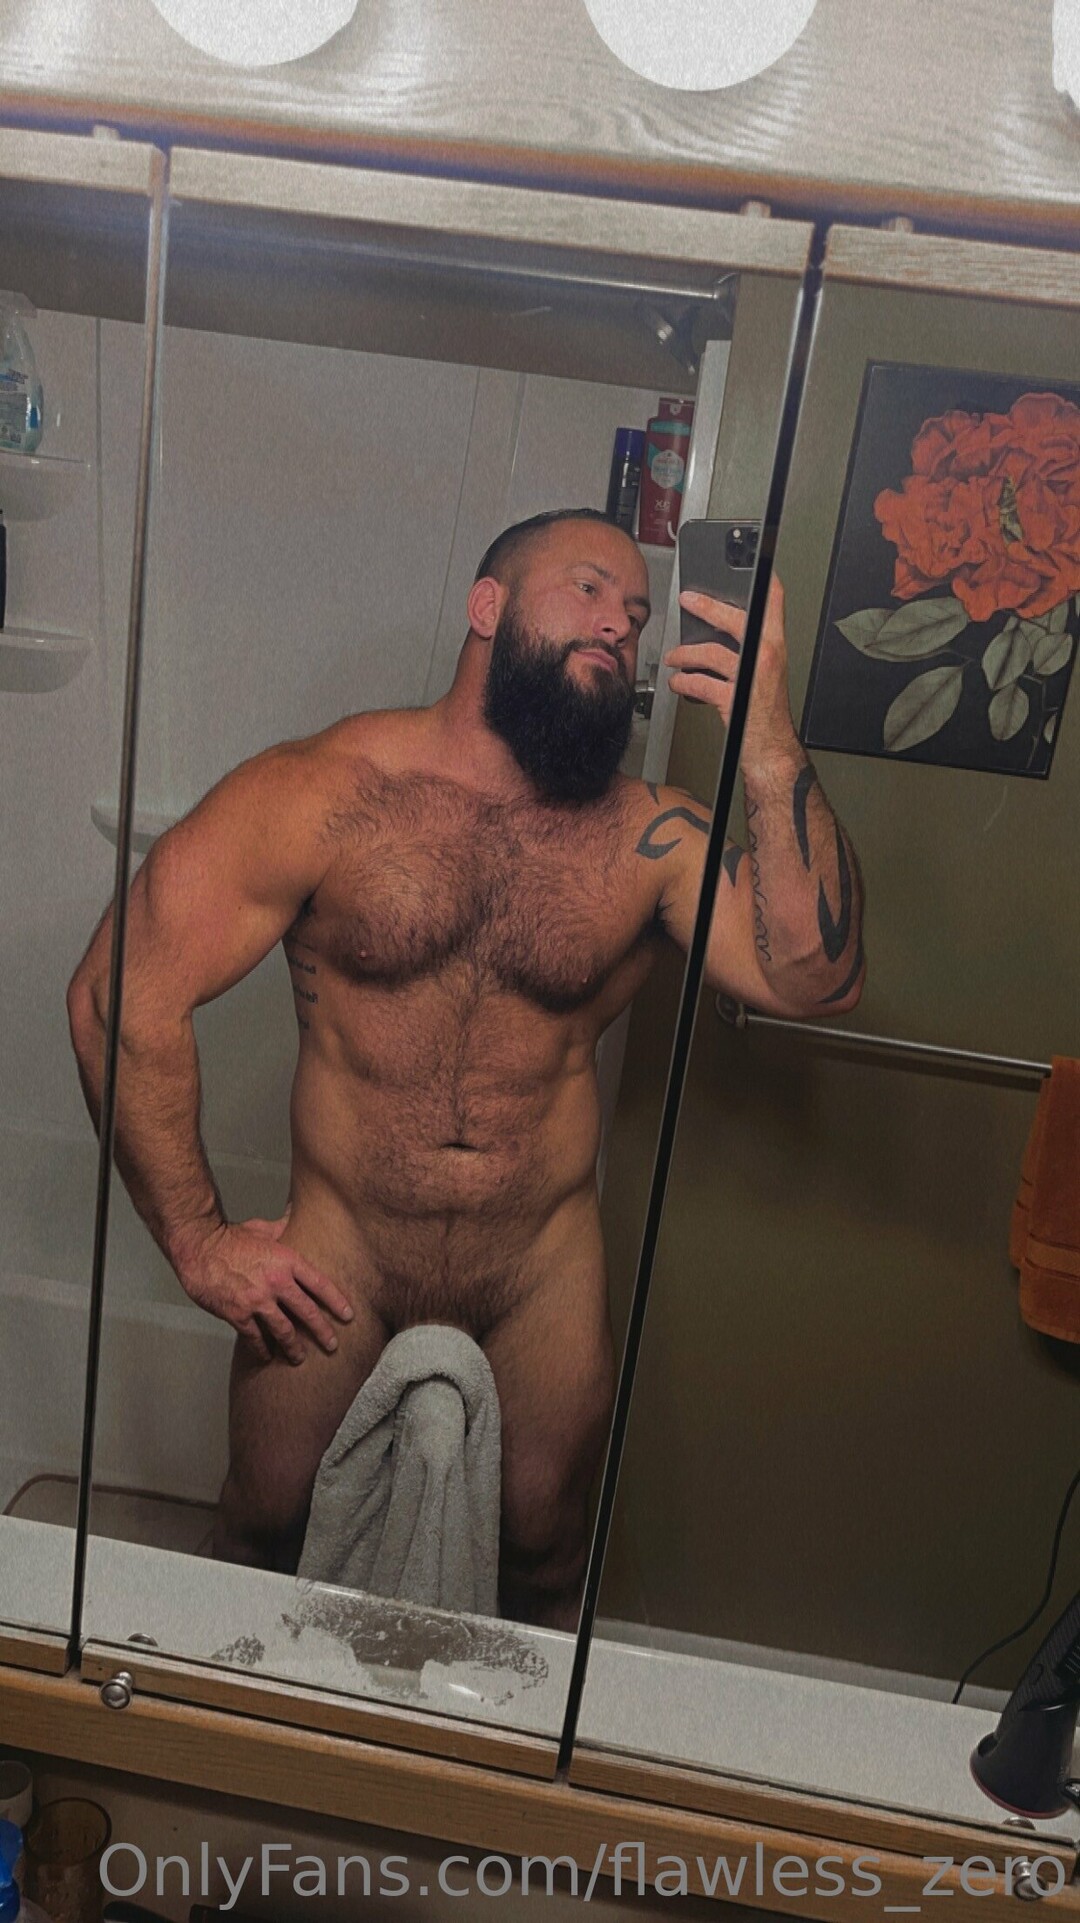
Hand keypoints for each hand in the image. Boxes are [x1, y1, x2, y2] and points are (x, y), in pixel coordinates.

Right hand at [174, 1206, 354, 1364]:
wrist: (199, 1247)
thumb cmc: (230, 1237)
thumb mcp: (263, 1229)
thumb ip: (283, 1228)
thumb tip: (297, 1214)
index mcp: (287, 1261)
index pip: (320, 1284)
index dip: (337, 1302)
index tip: (348, 1315)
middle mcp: (276, 1282)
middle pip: (307, 1312)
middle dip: (323, 1332)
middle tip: (332, 1345)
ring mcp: (257, 1300)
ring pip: (283, 1331)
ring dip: (294, 1347)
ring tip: (300, 1358)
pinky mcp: (238, 1314)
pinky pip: (255, 1338)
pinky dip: (262, 1349)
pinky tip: (267, 1356)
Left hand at [665, 574, 799, 770]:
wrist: (772, 748)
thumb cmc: (765, 711)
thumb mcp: (763, 671)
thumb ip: (747, 647)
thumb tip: (714, 628)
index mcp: (774, 645)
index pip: (774, 601)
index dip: (762, 579)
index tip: (745, 566)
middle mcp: (766, 656)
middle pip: (734, 618)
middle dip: (705, 607)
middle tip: (687, 599)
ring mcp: (750, 678)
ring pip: (710, 652)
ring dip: (684, 654)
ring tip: (674, 658)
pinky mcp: (734, 700)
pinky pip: (699, 683)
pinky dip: (682, 683)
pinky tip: (677, 683)